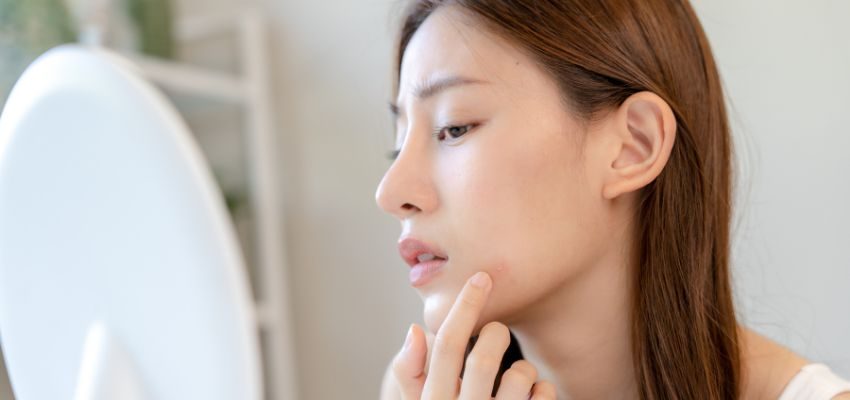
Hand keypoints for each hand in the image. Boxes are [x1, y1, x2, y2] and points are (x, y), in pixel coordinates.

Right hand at [391, 272, 556, 398]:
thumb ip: (410, 372)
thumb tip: (415, 330)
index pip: (445, 344)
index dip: (464, 306)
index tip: (482, 278)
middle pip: (484, 357)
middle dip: (495, 334)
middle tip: (496, 333)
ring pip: (519, 378)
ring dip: (522, 367)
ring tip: (515, 376)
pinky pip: (543, 397)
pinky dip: (542, 388)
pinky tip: (531, 395)